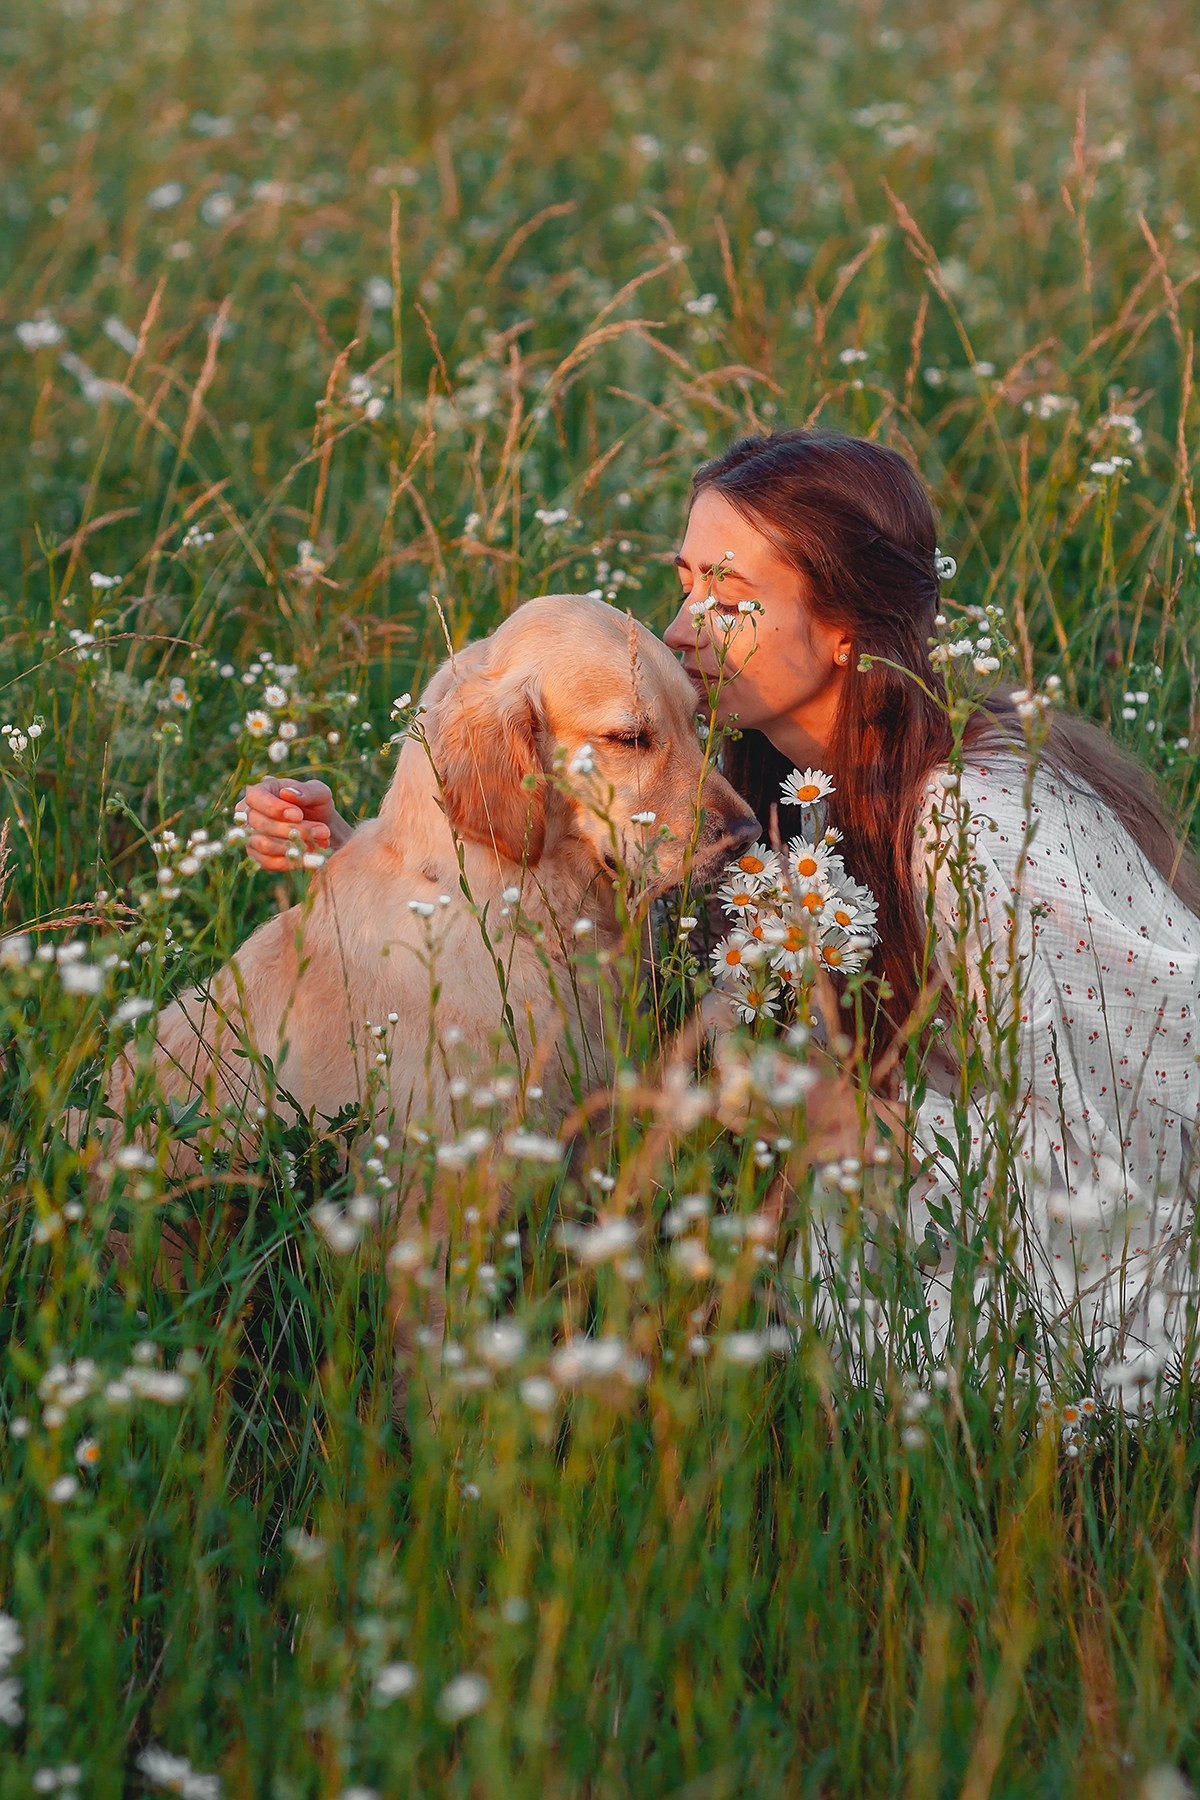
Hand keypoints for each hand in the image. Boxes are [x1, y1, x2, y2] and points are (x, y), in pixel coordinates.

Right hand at [236, 777, 351, 871]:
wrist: (323, 829)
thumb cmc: (317, 806)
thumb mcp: (319, 794)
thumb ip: (306, 791)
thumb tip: (287, 793)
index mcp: (260, 791)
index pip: (254, 797)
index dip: (274, 807)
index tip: (299, 815)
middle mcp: (249, 813)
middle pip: (261, 824)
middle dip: (294, 830)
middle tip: (323, 832)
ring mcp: (250, 836)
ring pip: (264, 844)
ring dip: (293, 846)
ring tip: (319, 844)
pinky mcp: (257, 856)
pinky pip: (268, 862)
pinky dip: (290, 861)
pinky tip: (310, 858)